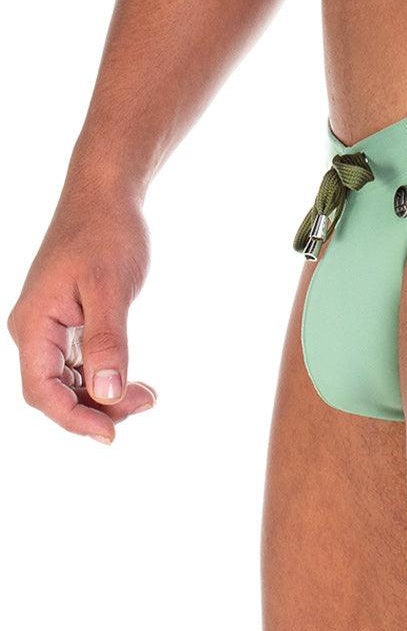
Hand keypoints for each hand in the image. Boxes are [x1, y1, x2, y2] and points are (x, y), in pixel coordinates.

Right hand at [8, 179, 155, 444]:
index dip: (74, 419)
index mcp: (34, 325)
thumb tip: (106, 393)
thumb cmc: (107, 235)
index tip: (113, 435)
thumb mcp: (111, 289)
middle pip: (55, 391)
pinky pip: (80, 362)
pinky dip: (105, 376)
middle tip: (146, 402)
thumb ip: (108, 341)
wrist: (106, 196)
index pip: (41, 391)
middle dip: (97, 408)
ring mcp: (51, 326)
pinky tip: (134, 380)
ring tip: (148, 394)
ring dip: (104, 395)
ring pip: (70, 380)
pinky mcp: (70, 320)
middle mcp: (35, 330)